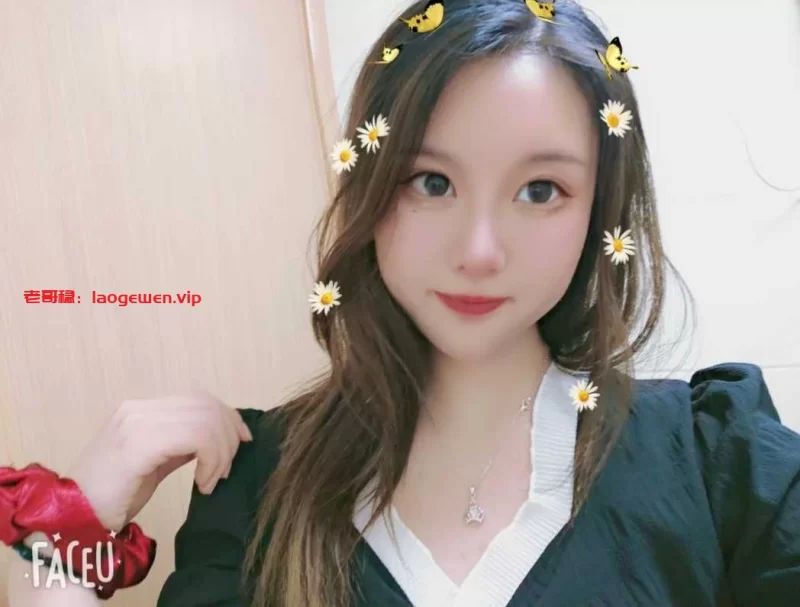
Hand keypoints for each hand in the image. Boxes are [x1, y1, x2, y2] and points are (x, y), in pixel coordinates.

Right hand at [66, 392, 252, 530]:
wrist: (74, 523)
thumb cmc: (112, 498)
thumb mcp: (154, 463)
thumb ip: (180, 444)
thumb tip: (218, 437)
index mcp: (141, 409)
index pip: (199, 399)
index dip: (227, 417)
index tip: (241, 443)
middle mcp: (139, 409)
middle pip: (207, 405)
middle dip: (229, 436)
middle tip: (226, 470)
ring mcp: (137, 423)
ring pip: (206, 421)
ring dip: (221, 453)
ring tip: (212, 480)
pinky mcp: (140, 444)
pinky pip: (196, 438)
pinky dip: (211, 460)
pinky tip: (204, 483)